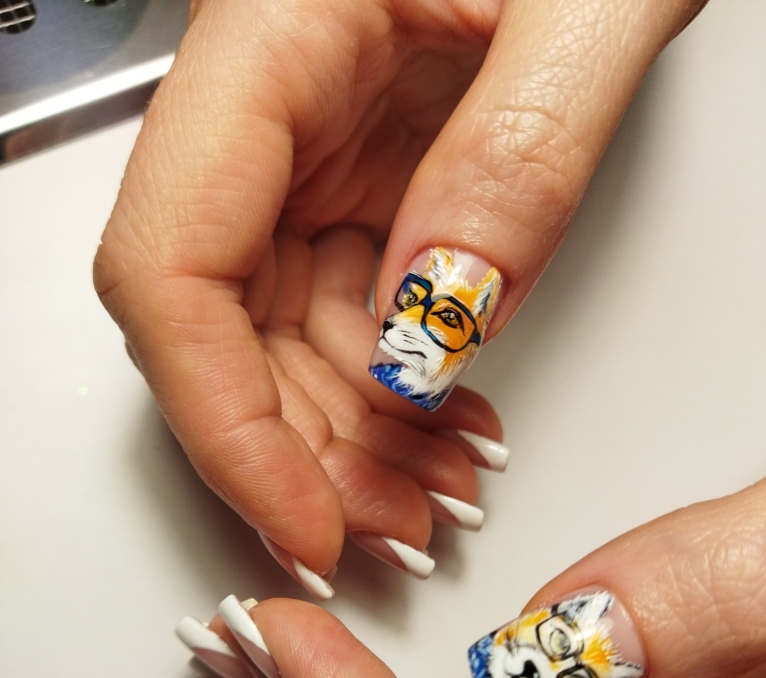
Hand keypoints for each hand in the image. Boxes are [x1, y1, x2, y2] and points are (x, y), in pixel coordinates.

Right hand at [94, 0, 706, 589]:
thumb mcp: (585, 6)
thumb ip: (515, 159)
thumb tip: (439, 315)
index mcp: (273, 33)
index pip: (172, 262)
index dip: (223, 420)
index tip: (300, 517)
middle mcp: (269, 105)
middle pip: (220, 325)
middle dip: (299, 454)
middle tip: (388, 529)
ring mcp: (311, 150)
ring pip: (283, 338)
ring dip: (352, 442)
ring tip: (436, 495)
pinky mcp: (362, 184)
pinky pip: (347, 317)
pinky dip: (393, 396)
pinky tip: (446, 434)